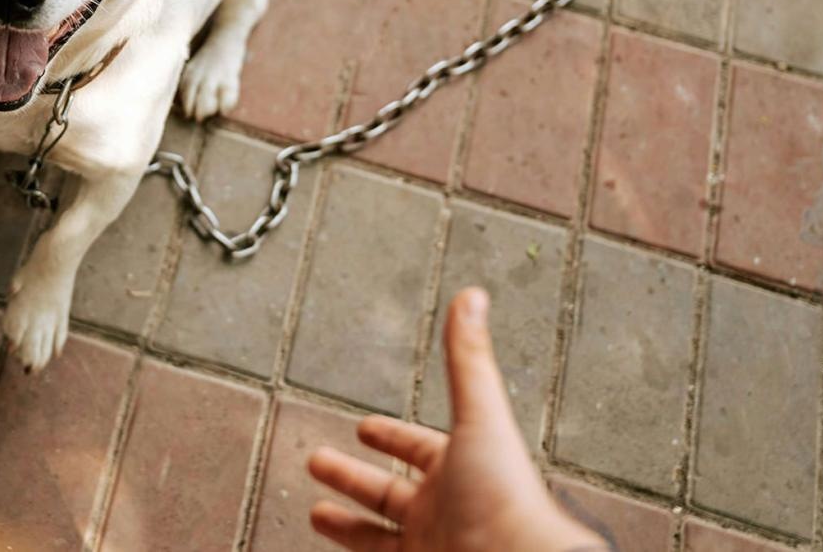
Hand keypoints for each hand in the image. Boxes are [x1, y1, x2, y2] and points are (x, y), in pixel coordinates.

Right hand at [307, 288, 603, 551]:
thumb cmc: (507, 496)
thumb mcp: (478, 416)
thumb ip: (466, 360)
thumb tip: (473, 296)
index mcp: (459, 469)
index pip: (416, 448)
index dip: (389, 436)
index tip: (363, 428)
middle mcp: (445, 510)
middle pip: (388, 491)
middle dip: (351, 476)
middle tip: (318, 461)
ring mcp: (430, 547)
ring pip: (376, 534)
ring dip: (345, 524)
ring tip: (315, 512)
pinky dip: (352, 549)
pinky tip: (327, 544)